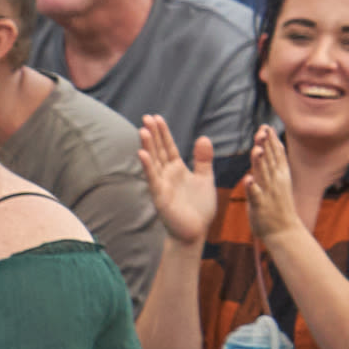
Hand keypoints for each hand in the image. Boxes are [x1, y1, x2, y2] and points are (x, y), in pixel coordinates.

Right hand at [137, 117, 221, 245]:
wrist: (196, 231)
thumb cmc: (199, 207)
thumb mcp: (205, 178)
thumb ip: (203, 159)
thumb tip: (203, 137)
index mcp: (178, 170)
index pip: (168, 147)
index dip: (163, 133)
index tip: (156, 117)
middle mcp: (167, 175)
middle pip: (158, 150)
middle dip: (153, 134)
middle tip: (146, 117)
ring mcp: (162, 185)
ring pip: (153, 162)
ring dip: (148, 146)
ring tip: (142, 130)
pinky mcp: (160, 197)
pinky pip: (153, 179)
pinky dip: (148, 166)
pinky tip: (143, 154)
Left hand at [243, 127, 304, 247]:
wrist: (284, 231)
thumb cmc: (278, 206)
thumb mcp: (279, 181)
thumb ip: (272, 165)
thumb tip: (268, 147)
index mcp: (280, 175)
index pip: (276, 153)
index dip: (272, 140)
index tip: (266, 126)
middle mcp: (276, 181)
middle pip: (270, 159)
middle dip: (266, 144)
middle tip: (262, 130)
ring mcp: (269, 192)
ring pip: (263, 174)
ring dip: (260, 162)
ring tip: (257, 149)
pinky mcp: (260, 205)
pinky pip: (255, 195)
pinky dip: (252, 187)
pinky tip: (247, 179)